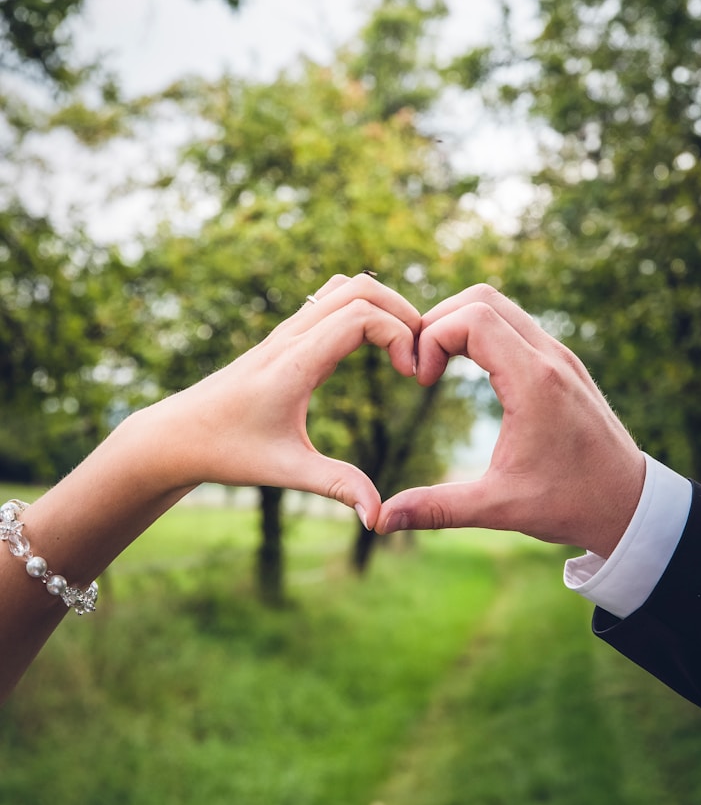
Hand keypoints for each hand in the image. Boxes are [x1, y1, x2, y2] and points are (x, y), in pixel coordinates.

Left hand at [147, 273, 420, 528]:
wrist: (177, 435)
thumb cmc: (227, 452)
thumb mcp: (286, 470)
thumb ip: (337, 487)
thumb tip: (378, 519)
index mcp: (295, 362)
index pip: (360, 315)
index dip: (399, 335)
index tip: (412, 375)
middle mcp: (291, 336)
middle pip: (359, 286)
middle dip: (401, 312)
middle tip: (419, 356)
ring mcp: (286, 331)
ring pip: (344, 285)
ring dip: (383, 305)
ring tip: (403, 348)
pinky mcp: (284, 336)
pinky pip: (330, 299)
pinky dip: (362, 308)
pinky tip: (374, 349)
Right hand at [376, 285, 644, 556]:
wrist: (631, 504)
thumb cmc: (570, 504)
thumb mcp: (499, 508)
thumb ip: (437, 508)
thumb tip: (381, 520)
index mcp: (534, 382)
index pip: (471, 318)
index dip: (432, 338)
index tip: (421, 381)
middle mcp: (549, 357)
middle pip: (482, 297)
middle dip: (439, 321)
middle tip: (421, 366)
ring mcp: (560, 356)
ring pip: (501, 305)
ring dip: (461, 323)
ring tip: (438, 366)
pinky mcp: (563, 363)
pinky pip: (517, 324)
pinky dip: (484, 333)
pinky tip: (469, 371)